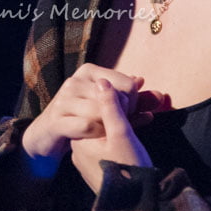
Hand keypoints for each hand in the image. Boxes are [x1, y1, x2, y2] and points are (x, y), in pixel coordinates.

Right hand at [21, 64, 164, 174]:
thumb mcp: (112, 109)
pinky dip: (97, 135)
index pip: (128, 84)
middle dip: (122, 116)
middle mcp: (75, 80)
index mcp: (90, 71)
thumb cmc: (84, 118)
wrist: (50, 135)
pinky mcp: (56, 118)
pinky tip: (96, 139)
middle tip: (116, 126)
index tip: (126, 114)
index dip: (133, 103)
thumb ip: (136, 103)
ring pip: (102, 112)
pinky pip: (88, 126)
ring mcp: (64, 98)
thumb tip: (160, 94)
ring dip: (108, 127)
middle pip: (115, 98)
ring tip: (106, 132)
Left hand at [70, 78, 154, 192]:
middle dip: (121, 111)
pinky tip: (139, 138)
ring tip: (146, 118)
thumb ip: (111, 107)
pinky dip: (123, 140)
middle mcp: (80, 151)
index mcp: (80, 139)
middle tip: (142, 106)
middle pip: (99, 121)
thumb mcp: (121, 134)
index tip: (133, 99)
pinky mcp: (100, 171)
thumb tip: (102, 81)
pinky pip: (109, 148)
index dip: (113, 100)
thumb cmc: (129, 170)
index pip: (92, 109)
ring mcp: (89, 163)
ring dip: (125, 125)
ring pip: (106, 135)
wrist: (135, 209)